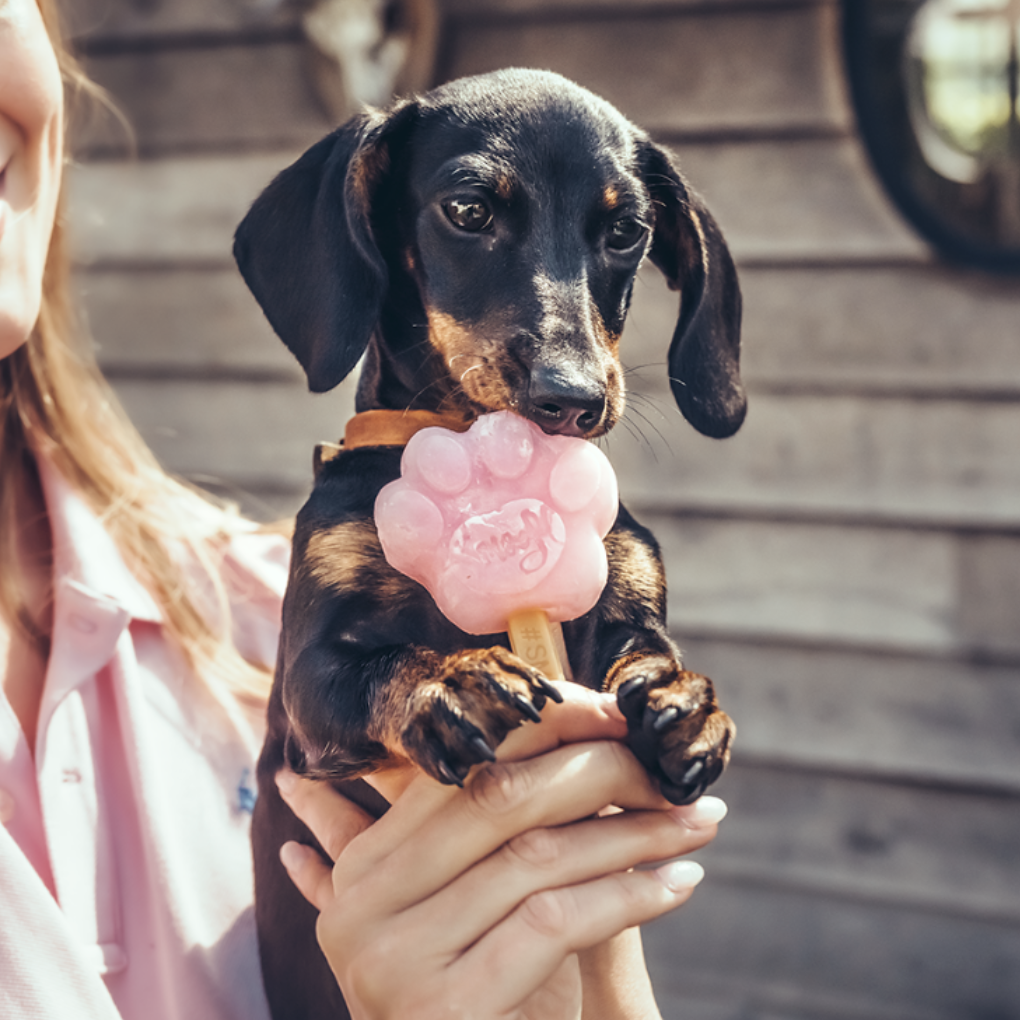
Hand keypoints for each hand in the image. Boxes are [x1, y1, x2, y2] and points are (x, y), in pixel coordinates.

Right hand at [277, 684, 724, 1019]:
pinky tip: (678, 883)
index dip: (549, 725)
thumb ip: (510, 832)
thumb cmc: (498, 998)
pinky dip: (628, 896)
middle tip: (670, 773)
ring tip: (695, 822)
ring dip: (634, 834)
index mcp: (370, 860)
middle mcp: (366, 900)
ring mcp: (394, 956)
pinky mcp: (443, 1007)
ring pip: (535, 856)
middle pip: (499, 796)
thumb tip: (593, 738)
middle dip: (601, 771)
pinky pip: (553, 922)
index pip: (464, 760)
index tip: (621, 719)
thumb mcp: (490, 904)